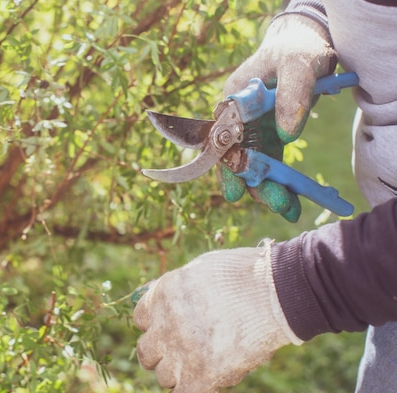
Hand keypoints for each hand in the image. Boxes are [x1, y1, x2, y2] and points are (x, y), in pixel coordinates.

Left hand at [133, 244, 301, 392]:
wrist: (273, 291)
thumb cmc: (243, 275)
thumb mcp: (198, 268)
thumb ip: (175, 287)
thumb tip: (157, 295)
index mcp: (161, 296)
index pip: (141, 319)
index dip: (155, 325)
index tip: (168, 327)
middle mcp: (164, 327)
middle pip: (146, 351)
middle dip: (159, 353)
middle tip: (177, 352)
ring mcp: (181, 354)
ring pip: (162, 375)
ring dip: (175, 374)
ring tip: (194, 368)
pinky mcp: (201, 378)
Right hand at [219, 14, 334, 221]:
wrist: (305, 47)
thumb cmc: (297, 50)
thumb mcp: (298, 66)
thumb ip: (291, 95)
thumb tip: (286, 135)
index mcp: (231, 103)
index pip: (222, 141)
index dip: (227, 168)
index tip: (235, 192)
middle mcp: (236, 122)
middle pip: (237, 160)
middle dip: (255, 185)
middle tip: (279, 204)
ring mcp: (252, 132)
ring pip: (254, 168)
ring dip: (270, 191)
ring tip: (291, 211)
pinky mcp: (269, 139)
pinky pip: (272, 166)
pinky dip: (282, 184)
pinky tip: (295, 203)